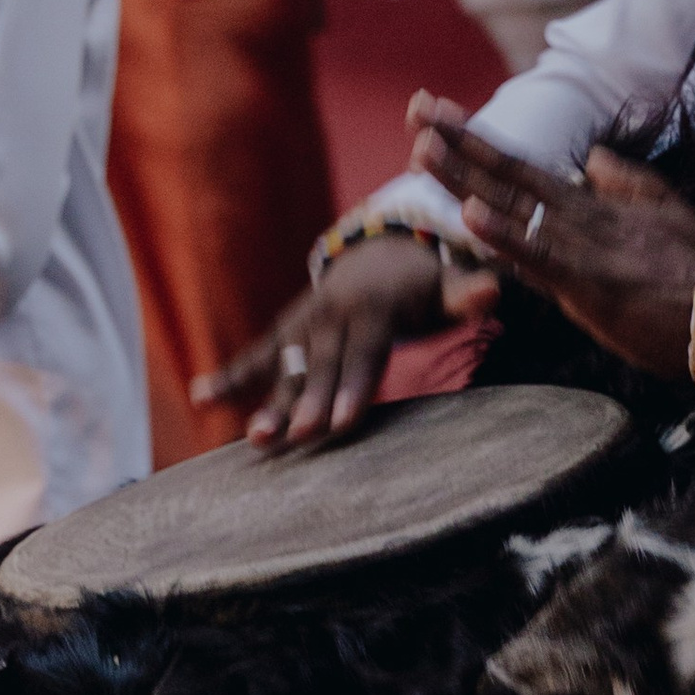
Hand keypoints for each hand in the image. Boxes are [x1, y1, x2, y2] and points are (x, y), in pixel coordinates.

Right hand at [194, 233, 448, 448]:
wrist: (377, 255)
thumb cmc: (420, 287)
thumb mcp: (446, 288)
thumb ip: (466, 294)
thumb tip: (494, 289)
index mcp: (375, 308)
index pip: (366, 352)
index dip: (355, 385)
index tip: (343, 420)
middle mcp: (333, 315)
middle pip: (322, 367)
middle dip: (309, 403)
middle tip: (300, 439)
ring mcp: (304, 324)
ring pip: (286, 369)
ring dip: (268, 403)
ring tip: (255, 439)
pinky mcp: (284, 333)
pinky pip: (255, 356)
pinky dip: (228, 376)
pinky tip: (200, 398)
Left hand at [409, 93, 694, 382]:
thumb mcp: (664, 211)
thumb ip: (626, 181)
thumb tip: (591, 157)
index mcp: (592, 205)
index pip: (523, 167)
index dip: (478, 142)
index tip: (438, 116)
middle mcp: (579, 217)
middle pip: (507, 175)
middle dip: (458, 143)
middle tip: (415, 110)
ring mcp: (582, 247)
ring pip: (514, 206)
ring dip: (466, 178)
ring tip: (423, 149)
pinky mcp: (590, 282)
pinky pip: (539, 256)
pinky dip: (504, 235)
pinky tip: (469, 216)